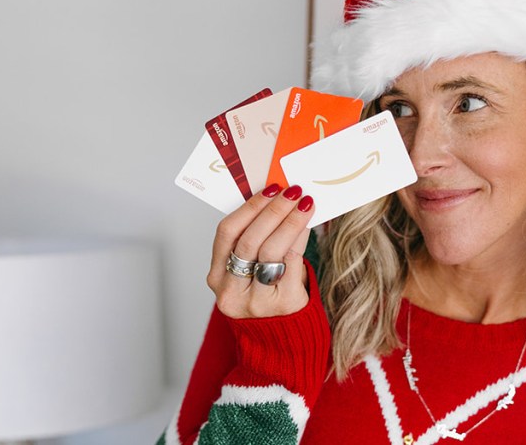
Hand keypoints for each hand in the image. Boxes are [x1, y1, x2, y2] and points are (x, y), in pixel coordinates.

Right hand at [207, 183, 314, 318]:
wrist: (280, 336)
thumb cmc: (264, 292)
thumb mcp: (249, 269)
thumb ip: (255, 239)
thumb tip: (277, 197)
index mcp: (217, 276)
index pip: (227, 233)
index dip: (249, 207)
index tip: (269, 188)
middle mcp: (231, 290)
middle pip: (249, 240)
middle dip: (273, 211)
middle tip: (291, 192)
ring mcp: (255, 300)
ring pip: (271, 251)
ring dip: (290, 221)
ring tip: (305, 204)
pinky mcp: (282, 304)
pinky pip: (292, 262)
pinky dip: (301, 239)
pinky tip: (308, 225)